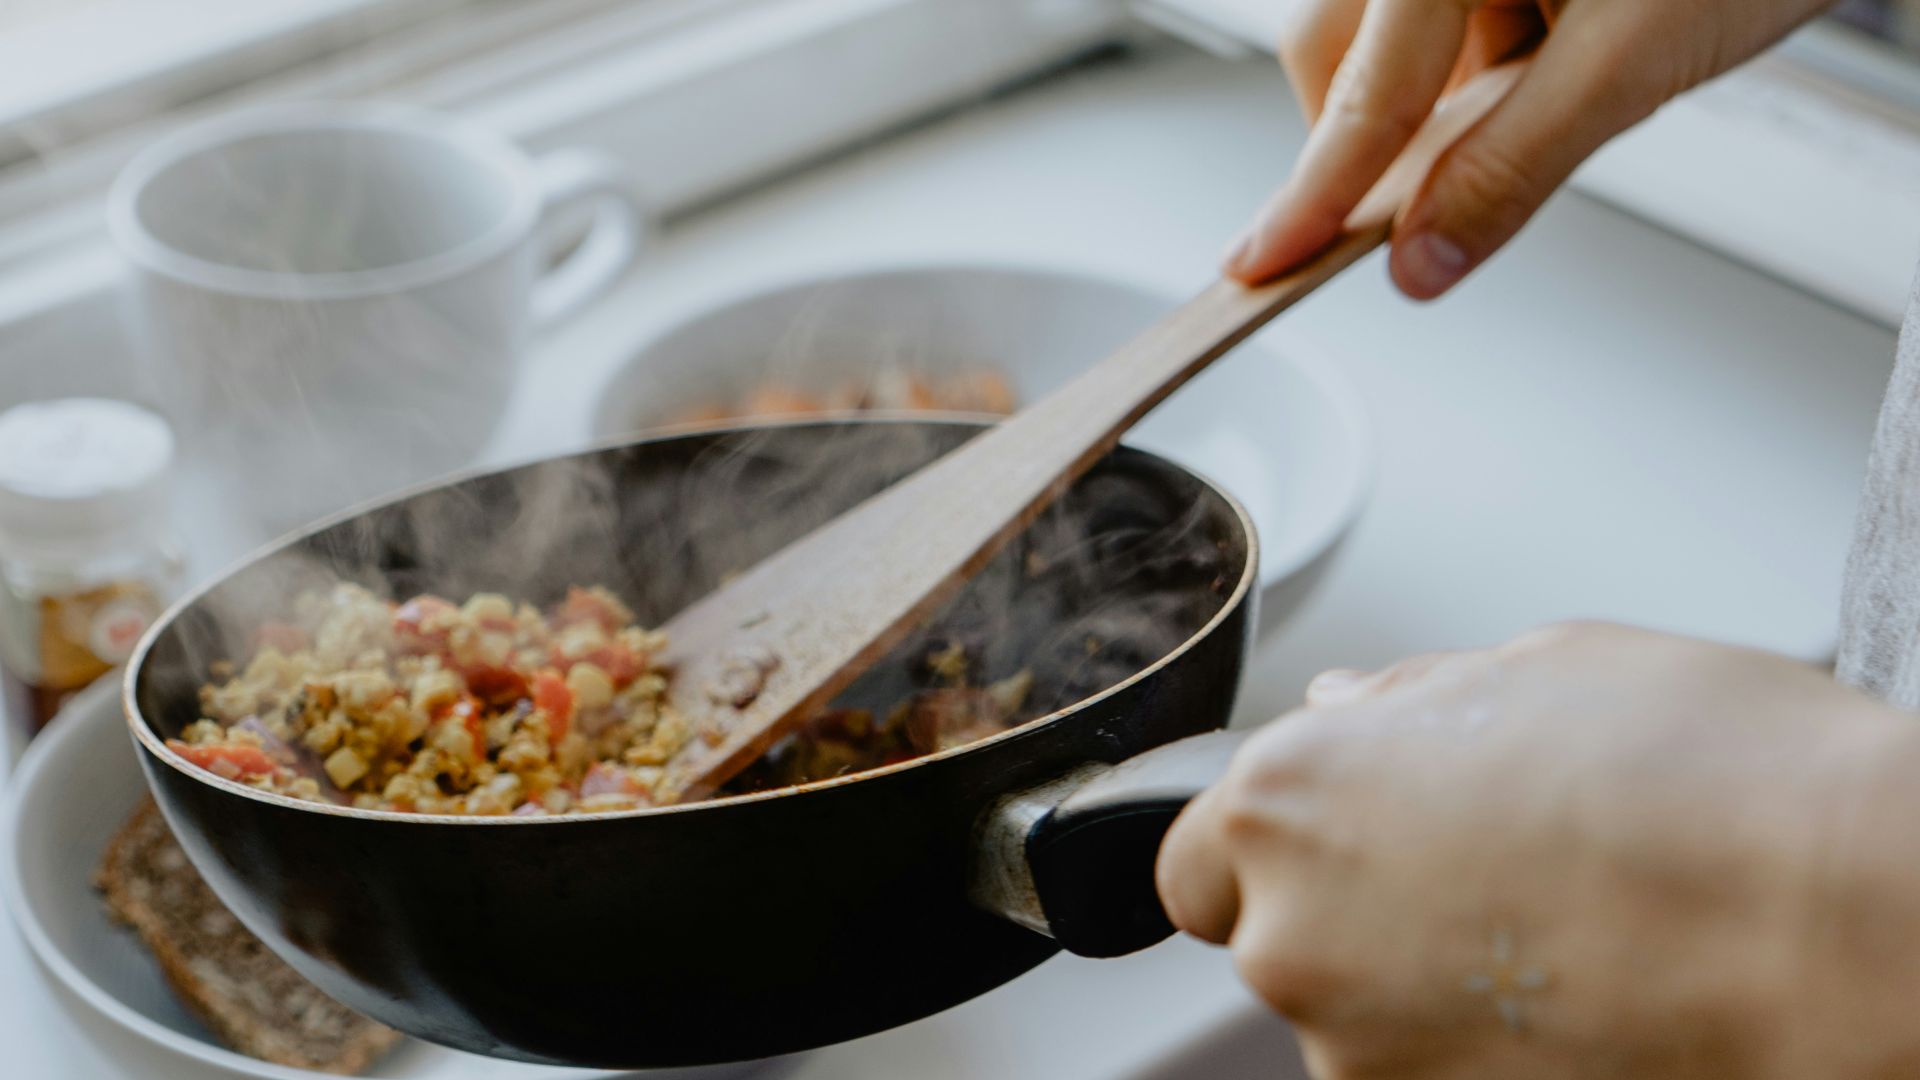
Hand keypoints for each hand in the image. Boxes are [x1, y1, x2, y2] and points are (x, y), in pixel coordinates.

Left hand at [1159, 622, 1919, 1077]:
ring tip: (1560, 935)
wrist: (1842, 925)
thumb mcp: (1545, 667)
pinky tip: (1583, 999)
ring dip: (1425, 989)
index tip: (1335, 844)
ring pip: (1358, 1022)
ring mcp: (1363, 1055)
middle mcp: (1294, 938)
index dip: (1268, 851)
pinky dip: (1482, 1052)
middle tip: (1485, 877)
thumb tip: (1350, 709)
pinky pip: (1431, 1075)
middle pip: (1278, 942)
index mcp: (1289, 801)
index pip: (1197, 861)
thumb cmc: (1713, 778)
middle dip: (1354, 913)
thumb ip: (1407, 701)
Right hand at [1226, 0, 1833, 297]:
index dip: (1313, 193)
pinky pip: (1446, 16)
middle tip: (1432, 191)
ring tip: (1561, 76)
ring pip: (1393, 37)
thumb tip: (1422, 258)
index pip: (1363, 91)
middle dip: (1382, 131)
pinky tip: (1564, 46)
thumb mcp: (1637, 59)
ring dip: (1450, 91)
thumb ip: (1514, 165)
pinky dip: (1490, 57)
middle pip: (1341, 48)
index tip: (1262, 263)